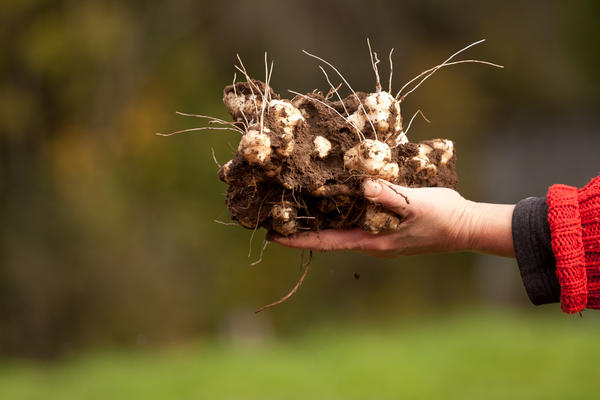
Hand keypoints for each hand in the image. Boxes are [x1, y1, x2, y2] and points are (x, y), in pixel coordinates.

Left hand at [272, 179, 514, 257]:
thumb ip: (389, 196)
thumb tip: (363, 186)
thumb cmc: (442, 216)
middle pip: (329, 238)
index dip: (299, 240)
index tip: (274, 235)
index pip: (327, 243)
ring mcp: (379, 239)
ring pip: (342, 230)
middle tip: (279, 216)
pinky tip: (337, 199)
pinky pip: (356, 223)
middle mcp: (370, 243)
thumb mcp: (416, 204)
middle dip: (304, 229)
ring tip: (299, 206)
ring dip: (321, 221)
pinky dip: (341, 214)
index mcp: (372, 241)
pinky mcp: (387, 231)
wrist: (465, 227)